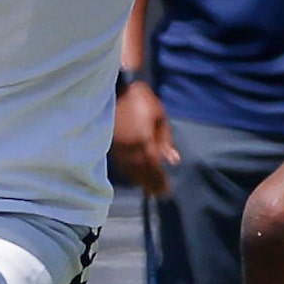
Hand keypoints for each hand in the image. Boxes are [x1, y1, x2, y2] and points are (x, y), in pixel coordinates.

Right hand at [109, 78, 177, 196]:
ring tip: (148, 189)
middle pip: (141, 172)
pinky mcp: (110, 144)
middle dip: (151, 184)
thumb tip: (173, 160)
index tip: (167, 191)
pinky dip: (129, 173)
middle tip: (159, 194)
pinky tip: (134, 176)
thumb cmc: (141, 100)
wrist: (115, 89)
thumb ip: (166, 139)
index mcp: (143, 140)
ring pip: (130, 170)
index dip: (160, 181)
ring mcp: (118, 147)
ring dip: (140, 181)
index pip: (154, 167)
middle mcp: (129, 148)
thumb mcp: (159, 116)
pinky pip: (121, 164)